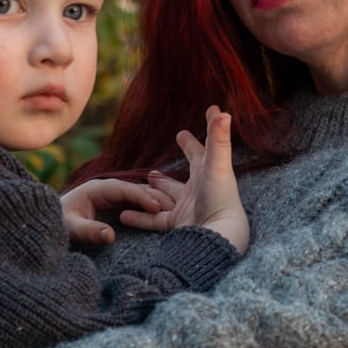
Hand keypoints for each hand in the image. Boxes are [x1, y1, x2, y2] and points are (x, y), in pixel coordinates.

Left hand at [59, 177, 169, 245]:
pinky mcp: (117, 207)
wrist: (50, 225)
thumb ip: (89, 231)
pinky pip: (138, 206)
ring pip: (140, 197)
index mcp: (97, 189)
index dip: (142, 196)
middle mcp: (108, 190)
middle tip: (176, 210)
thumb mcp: (71, 228)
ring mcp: (114, 198)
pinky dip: (152, 211)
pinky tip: (167, 220)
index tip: (158, 207)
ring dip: (157, 204)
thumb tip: (110, 236)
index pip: (124, 189)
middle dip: (156, 198)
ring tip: (177, 214)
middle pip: (137, 190)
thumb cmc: (58, 224)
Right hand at [120, 107, 249, 254]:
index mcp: (207, 173)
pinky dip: (139, 217)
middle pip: (181, 176)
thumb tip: (224, 111)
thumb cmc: (219, 197)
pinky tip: (123, 214)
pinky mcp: (176, 225)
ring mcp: (186, 209)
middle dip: (172, 168)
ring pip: (165, 197)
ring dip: (152, 191)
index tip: (193, 124)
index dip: (197, 138)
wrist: (217, 236)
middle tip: (161, 160)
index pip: (201, 151)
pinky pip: (154, 220)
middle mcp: (197, 191)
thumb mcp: (217, 165)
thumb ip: (219, 139)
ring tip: (141, 184)